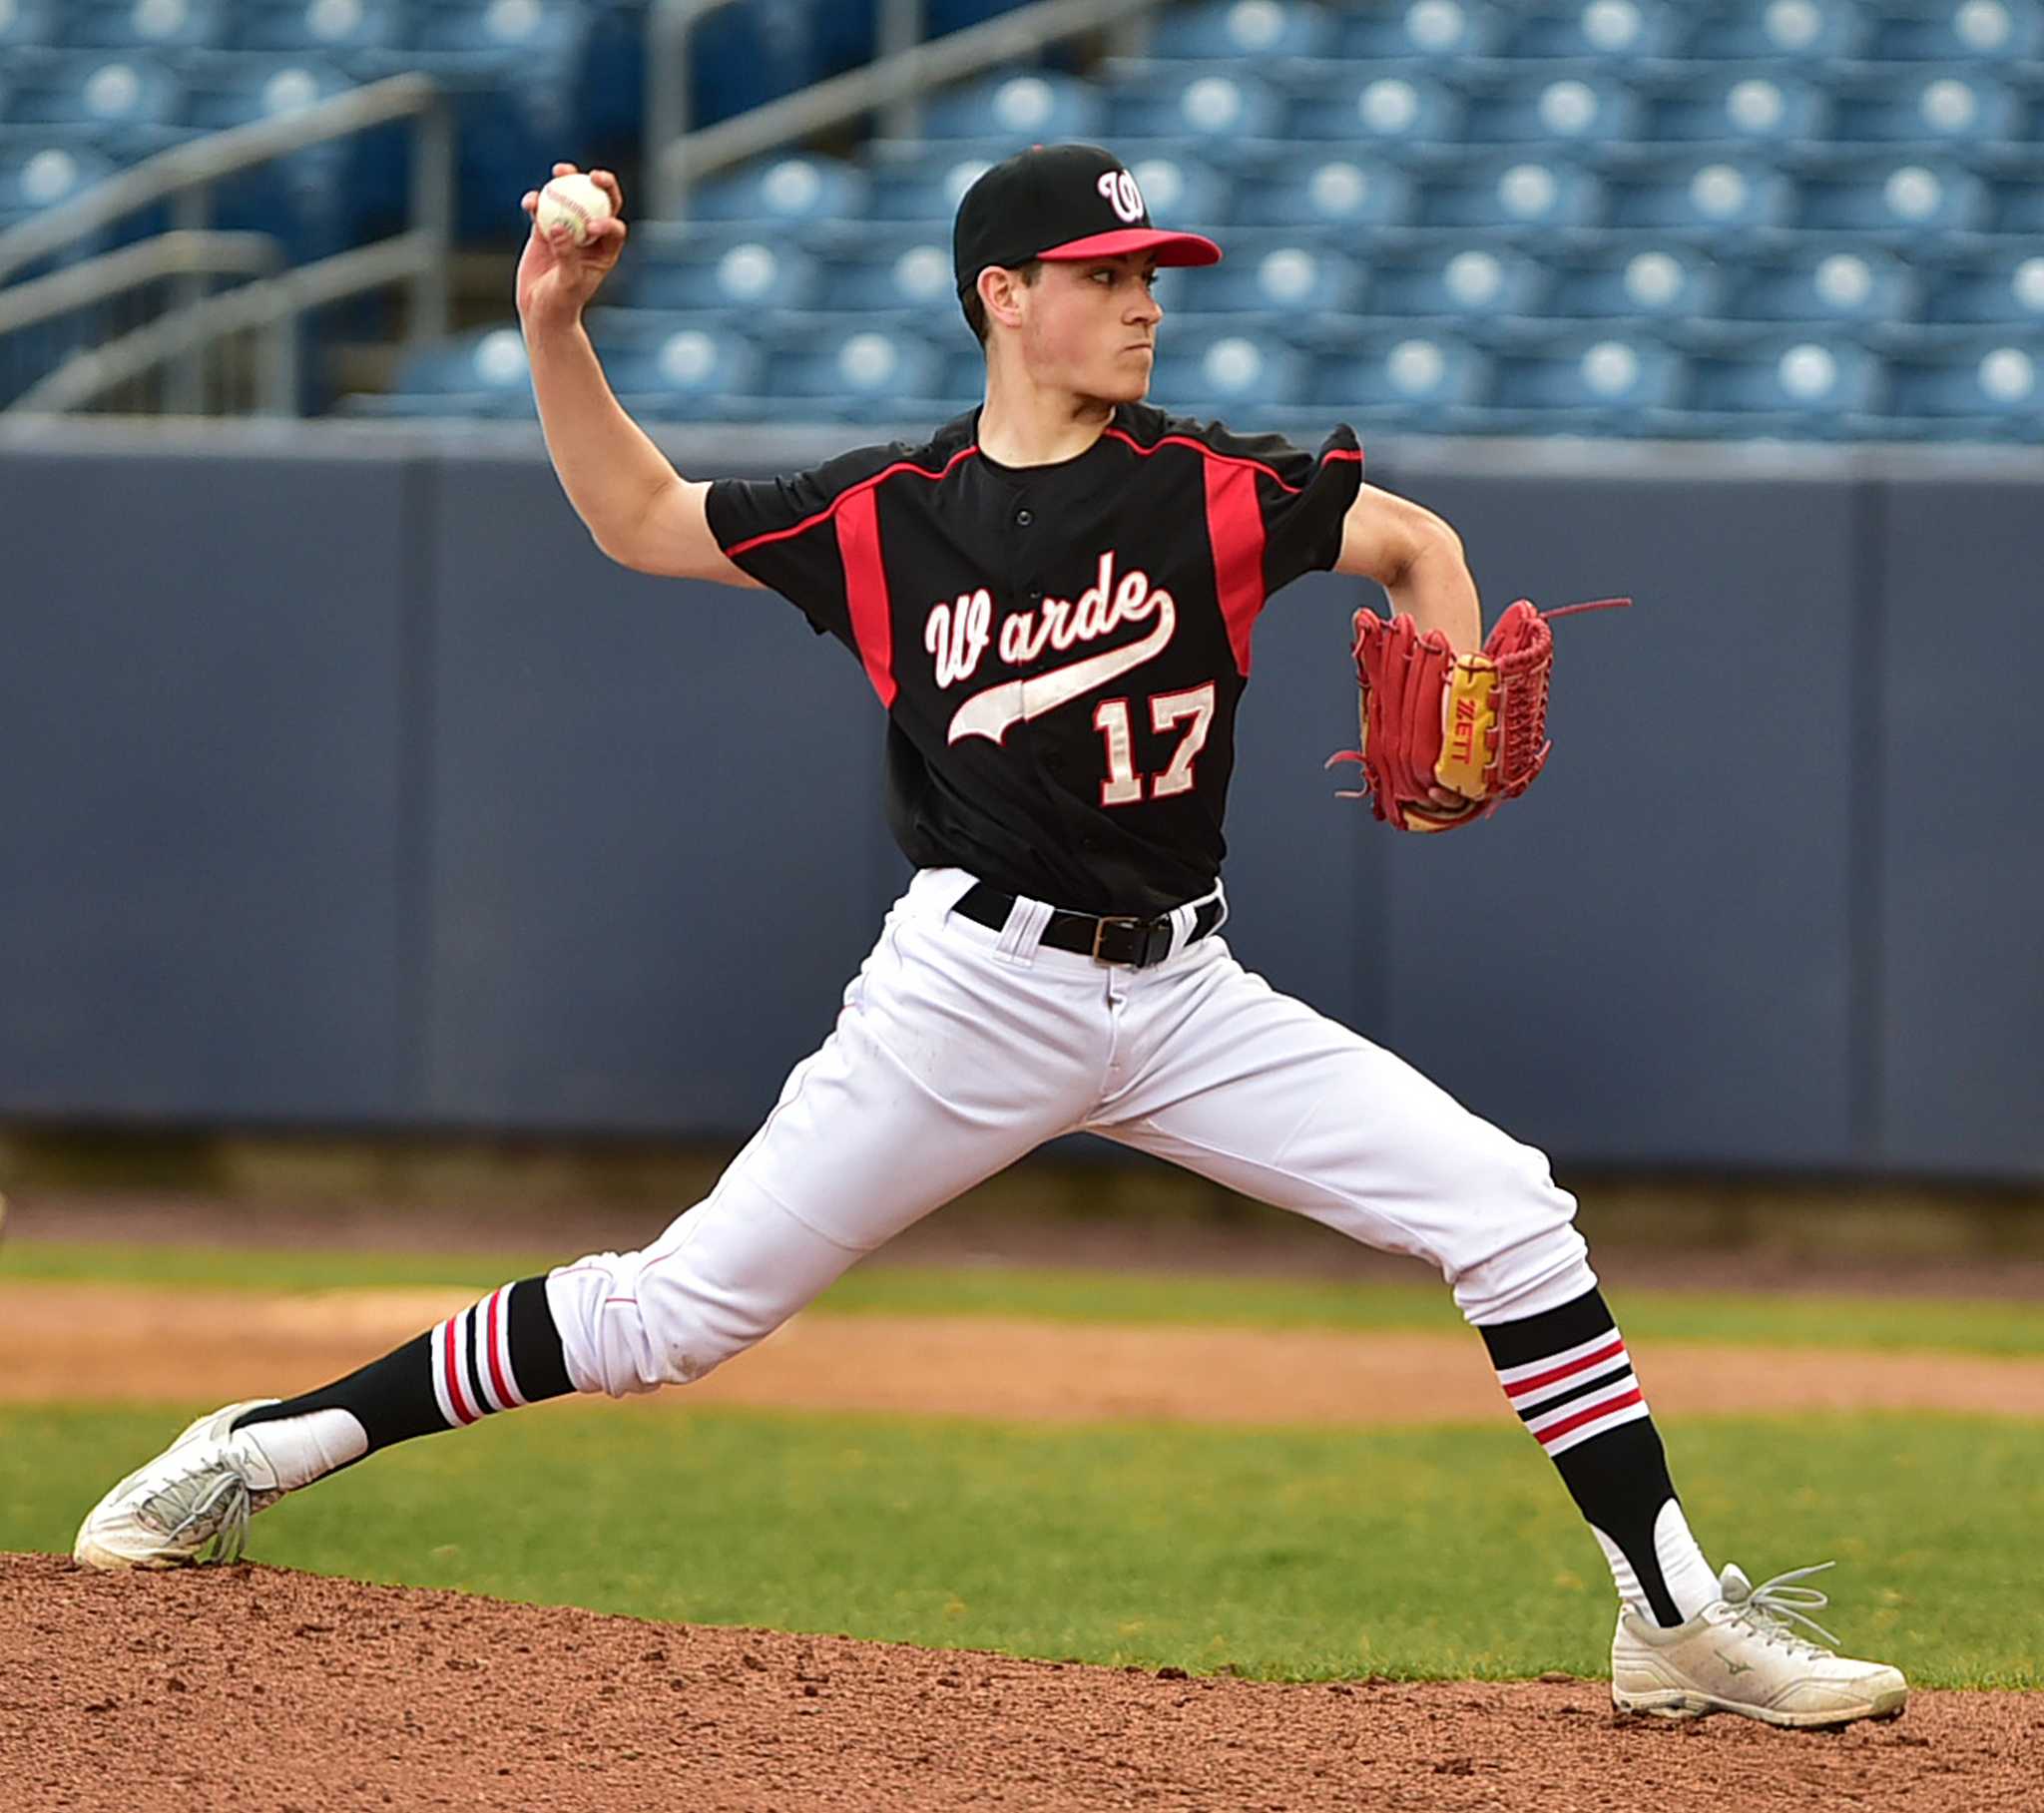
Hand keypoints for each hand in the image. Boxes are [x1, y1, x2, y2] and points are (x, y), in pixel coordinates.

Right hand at [516, 163, 627, 331]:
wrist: (540, 309)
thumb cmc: (561, 302)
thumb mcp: (567, 283)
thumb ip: (566, 255)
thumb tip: (559, 227)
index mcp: (606, 250)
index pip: (614, 229)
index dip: (608, 221)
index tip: (591, 227)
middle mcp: (591, 235)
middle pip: (601, 203)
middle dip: (602, 185)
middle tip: (593, 175)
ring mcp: (569, 228)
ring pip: (571, 199)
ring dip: (567, 181)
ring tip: (560, 171)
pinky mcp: (546, 228)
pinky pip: (543, 209)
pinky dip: (537, 202)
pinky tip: (530, 201)